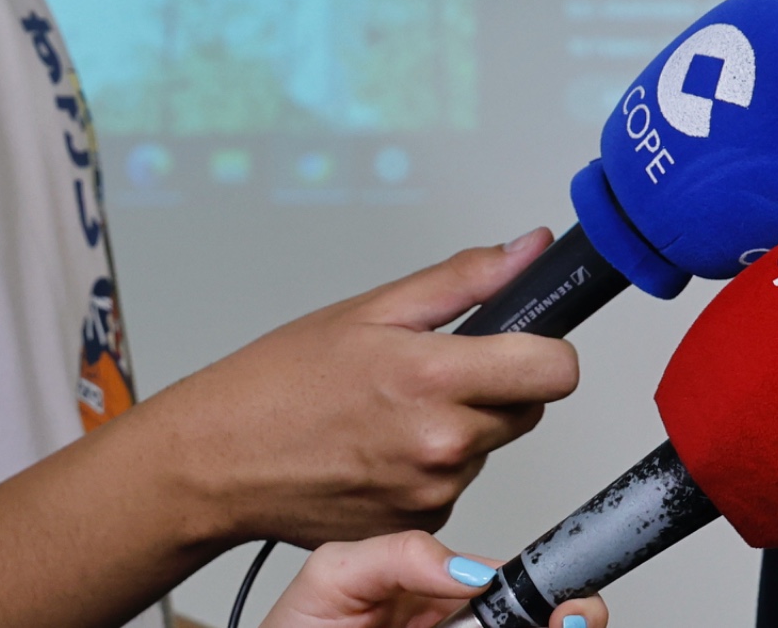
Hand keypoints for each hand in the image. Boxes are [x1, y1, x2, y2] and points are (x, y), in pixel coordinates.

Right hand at [144, 230, 583, 547]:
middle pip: (529, 407)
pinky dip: (432, 465)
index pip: (558, 371)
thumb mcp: (372, 308)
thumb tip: (530, 251)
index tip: (521, 341)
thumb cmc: (280, 381)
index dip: (546, 349)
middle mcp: (442, 445)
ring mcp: (432, 494)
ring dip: (461, 425)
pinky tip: (381, 446)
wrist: (220, 460)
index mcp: (436, 378)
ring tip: (392, 409)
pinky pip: (455, 483)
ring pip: (490, 445)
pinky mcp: (417, 526)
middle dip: (497, 383)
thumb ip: (466, 279)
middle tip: (432, 369)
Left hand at [259, 534, 608, 627]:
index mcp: (441, 592)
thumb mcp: (335, 576)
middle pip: (534, 621)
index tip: (569, 605)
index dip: (552, 592)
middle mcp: (458, 627)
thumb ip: (401, 554)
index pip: (514, 585)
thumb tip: (473, 568)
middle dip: (569, 619)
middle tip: (568, 622)